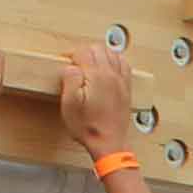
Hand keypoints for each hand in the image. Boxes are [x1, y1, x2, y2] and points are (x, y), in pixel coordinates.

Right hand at [58, 39, 132, 153]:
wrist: (109, 143)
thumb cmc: (88, 127)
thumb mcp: (69, 105)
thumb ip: (69, 80)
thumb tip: (71, 66)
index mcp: (97, 76)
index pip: (84, 51)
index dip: (72, 55)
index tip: (67, 63)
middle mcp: (112, 75)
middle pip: (98, 48)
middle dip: (85, 52)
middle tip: (76, 64)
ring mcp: (121, 81)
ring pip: (112, 53)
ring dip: (99, 54)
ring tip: (89, 65)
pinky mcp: (126, 88)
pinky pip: (124, 64)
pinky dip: (114, 61)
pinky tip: (107, 67)